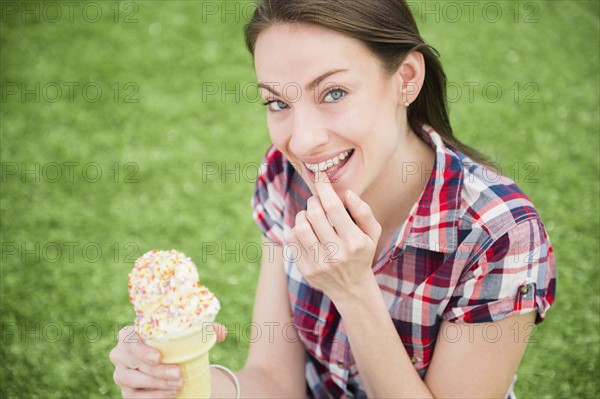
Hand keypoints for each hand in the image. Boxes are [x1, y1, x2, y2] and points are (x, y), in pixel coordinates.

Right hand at [110, 323, 226, 397]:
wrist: (169, 364)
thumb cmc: (176, 344)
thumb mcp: (188, 335)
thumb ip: (205, 331)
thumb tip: (222, 332)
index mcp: (131, 333)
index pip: (130, 338)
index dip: (142, 348)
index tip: (159, 356)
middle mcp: (121, 353)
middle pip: (133, 361)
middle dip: (156, 370)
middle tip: (178, 374)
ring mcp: (121, 373)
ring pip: (133, 380)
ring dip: (156, 384)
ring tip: (178, 384)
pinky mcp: (127, 391)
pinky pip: (136, 396)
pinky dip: (154, 396)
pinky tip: (171, 394)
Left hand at [286, 173, 381, 301]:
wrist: (351, 288)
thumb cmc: (362, 252)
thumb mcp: (372, 233)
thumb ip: (363, 211)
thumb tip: (347, 193)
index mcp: (354, 241)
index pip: (334, 207)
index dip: (324, 188)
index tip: (320, 177)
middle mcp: (336, 253)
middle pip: (314, 214)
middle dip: (313, 201)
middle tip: (317, 202)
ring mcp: (319, 263)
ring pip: (300, 226)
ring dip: (303, 214)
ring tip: (310, 216)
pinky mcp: (305, 269)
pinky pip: (292, 240)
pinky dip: (296, 229)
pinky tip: (305, 231)